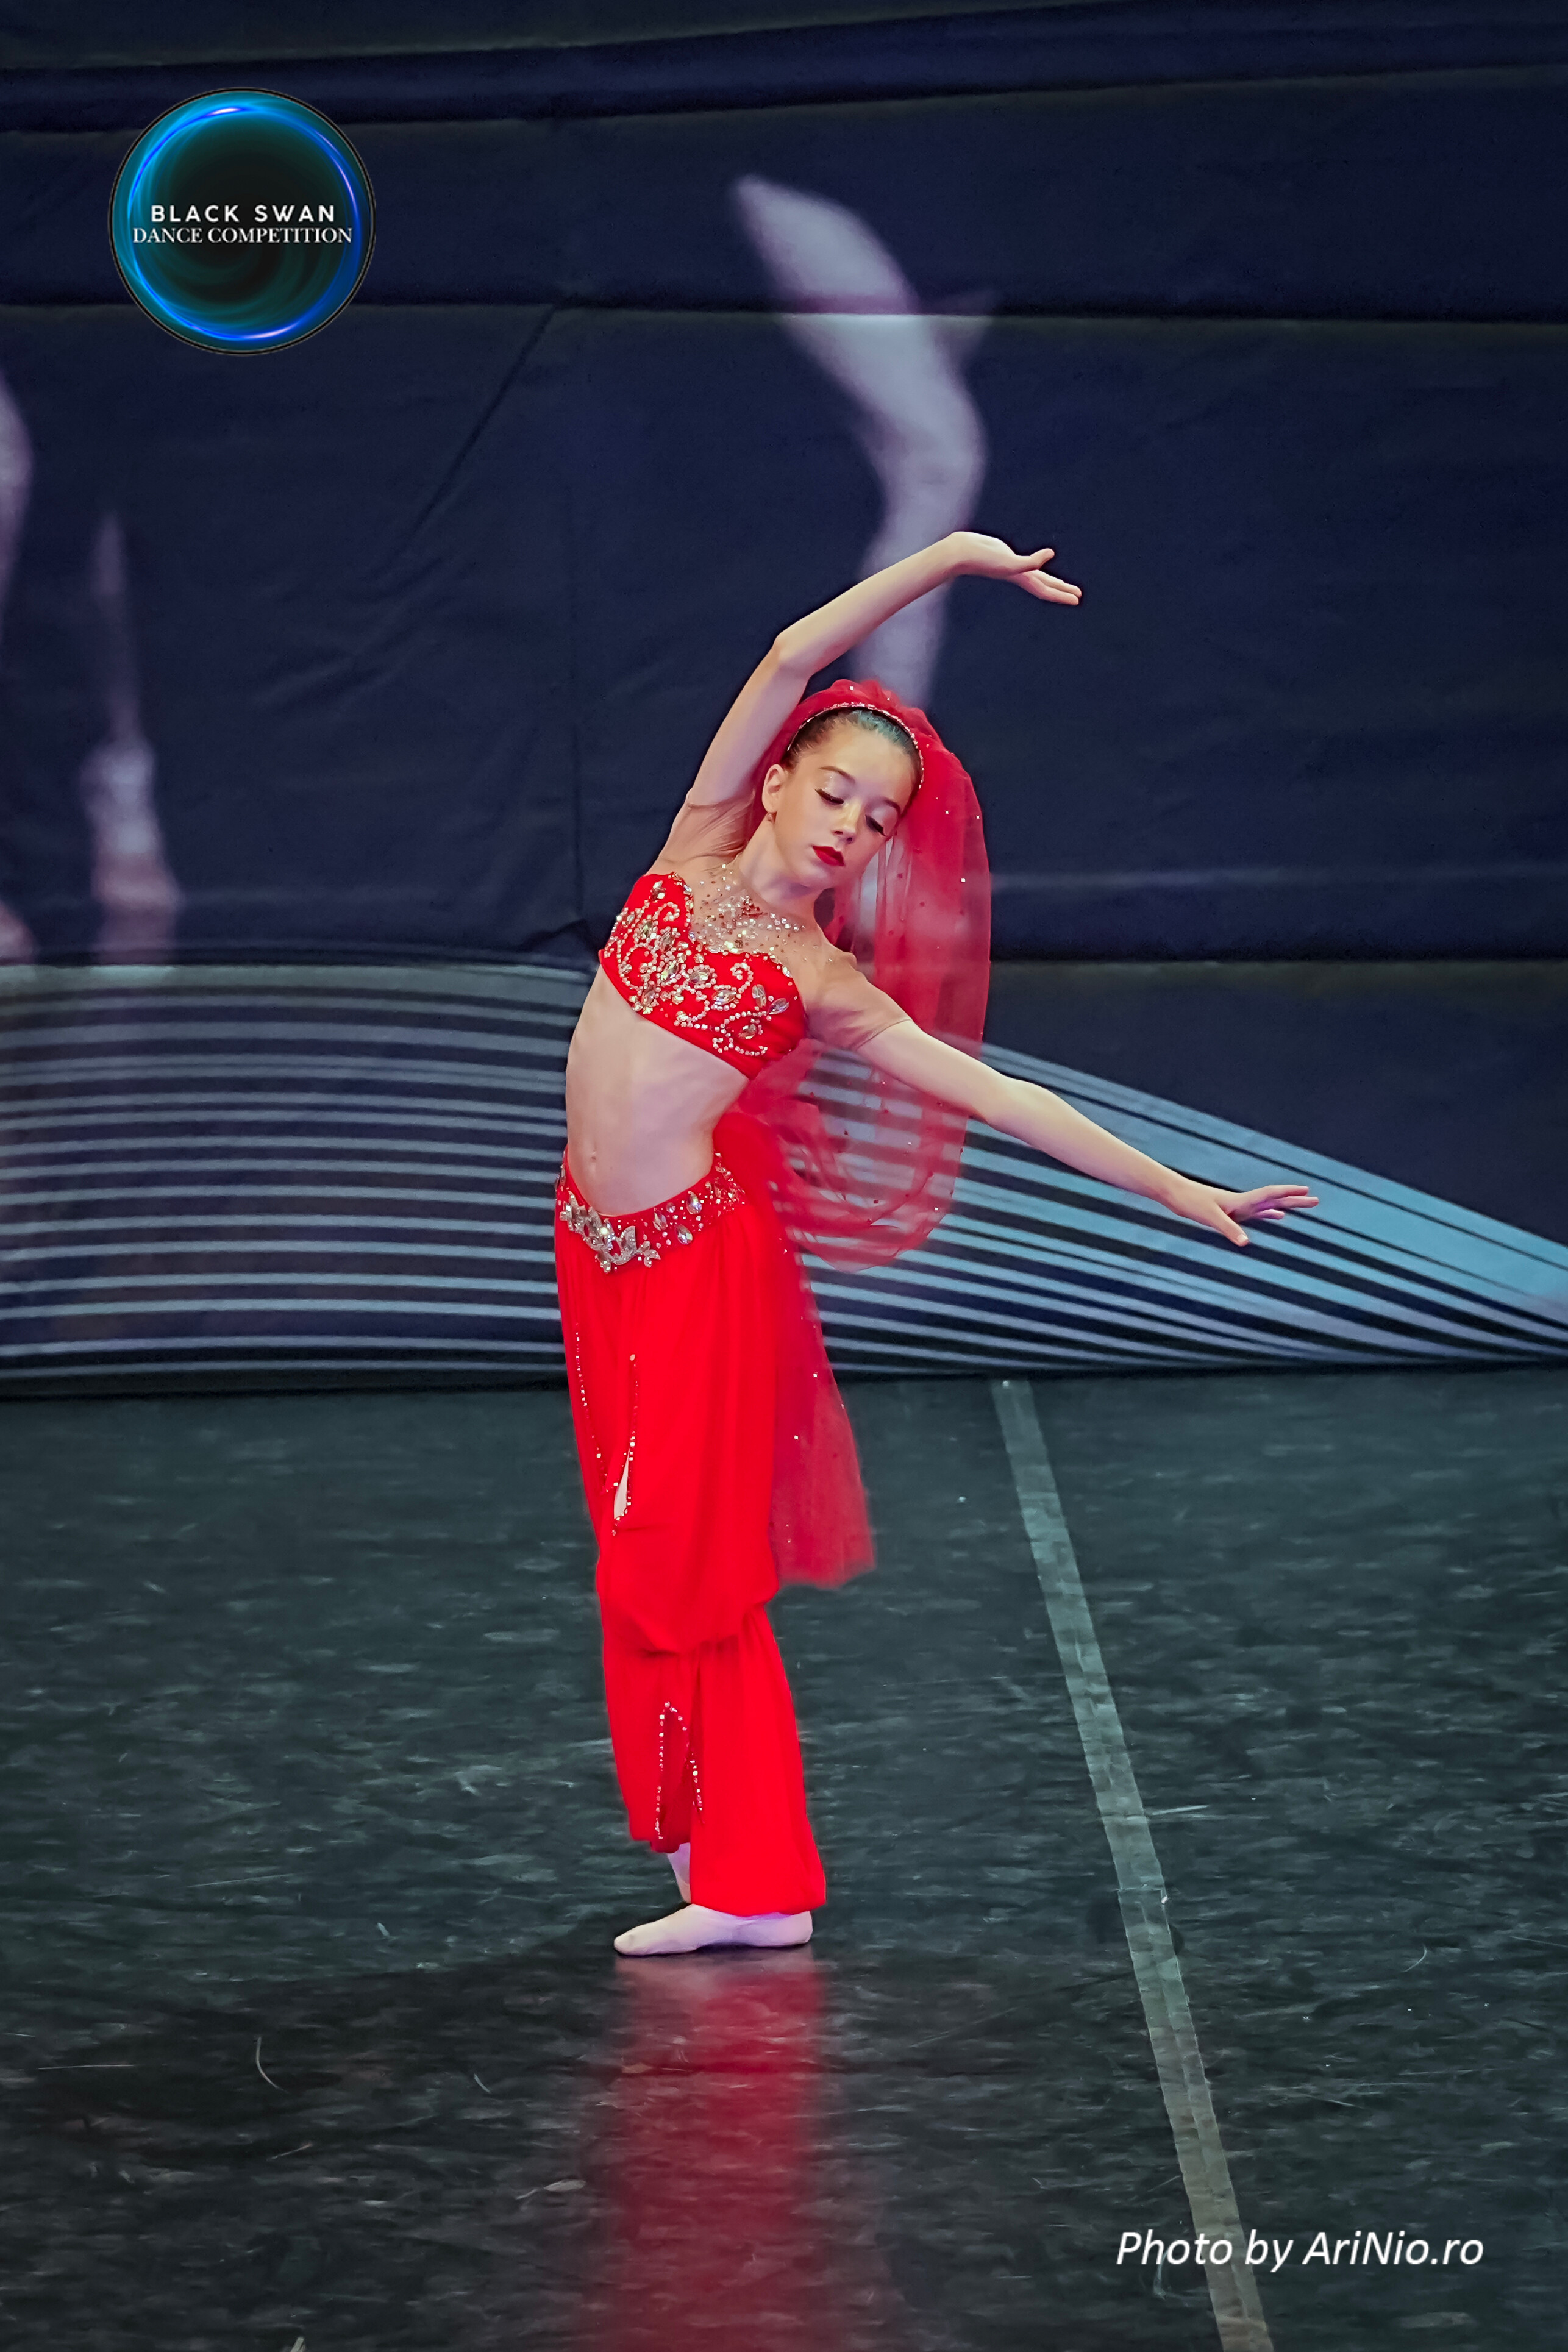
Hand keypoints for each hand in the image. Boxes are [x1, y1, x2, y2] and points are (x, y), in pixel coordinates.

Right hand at [948, 532, 1080, 604]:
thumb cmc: (982, 558)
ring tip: (1063, 584)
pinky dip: (1038, 561)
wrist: (961, 552)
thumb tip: (1050, 554)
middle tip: (1078, 596)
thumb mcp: (1009, 561)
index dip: (1063, 595)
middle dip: (1062, 591)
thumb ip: (1031, 562)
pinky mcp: (1008, 555)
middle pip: (1045, 585)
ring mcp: (1014, 566)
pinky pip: (1028, 561)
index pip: (1046, 590)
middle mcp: (1019, 574)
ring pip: (1038, 575)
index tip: (1078, 600)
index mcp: (1021, 577)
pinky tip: (1043, 558)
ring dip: (1051, 581)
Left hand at [1160, 1177, 1319, 1248]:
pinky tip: (1278, 1215)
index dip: (1288, 1192)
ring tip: (1303, 1204)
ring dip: (1287, 1205)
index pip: (1270, 1194)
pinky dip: (1270, 1214)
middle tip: (1316, 1200)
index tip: (1307, 1189)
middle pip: (1275, 1199)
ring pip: (1269, 1205)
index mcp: (1242, 1201)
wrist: (1177, 1195)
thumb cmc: (1192, 1203)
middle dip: (1295, 1199)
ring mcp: (1240, 1206)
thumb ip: (1229, 1229)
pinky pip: (1257, 1213)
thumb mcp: (1210, 1218)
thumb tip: (1246, 1243)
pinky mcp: (1233, 1211)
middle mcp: (1244, 1202)